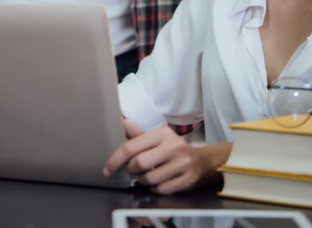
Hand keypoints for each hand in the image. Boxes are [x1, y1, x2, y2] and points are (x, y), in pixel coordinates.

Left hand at [103, 120, 225, 194]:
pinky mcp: (188, 179)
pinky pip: (161, 189)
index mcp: (162, 134)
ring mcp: (182, 163)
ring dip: (143, 181)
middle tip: (133, 171)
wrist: (203, 161)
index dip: (115, 160)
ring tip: (147, 176)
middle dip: (131, 170)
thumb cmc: (173, 149)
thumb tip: (121, 122)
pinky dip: (155, 189)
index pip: (131, 147)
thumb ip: (138, 134)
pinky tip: (158, 182)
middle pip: (139, 164)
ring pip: (150, 179)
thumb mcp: (158, 138)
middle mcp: (173, 147)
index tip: (107, 170)